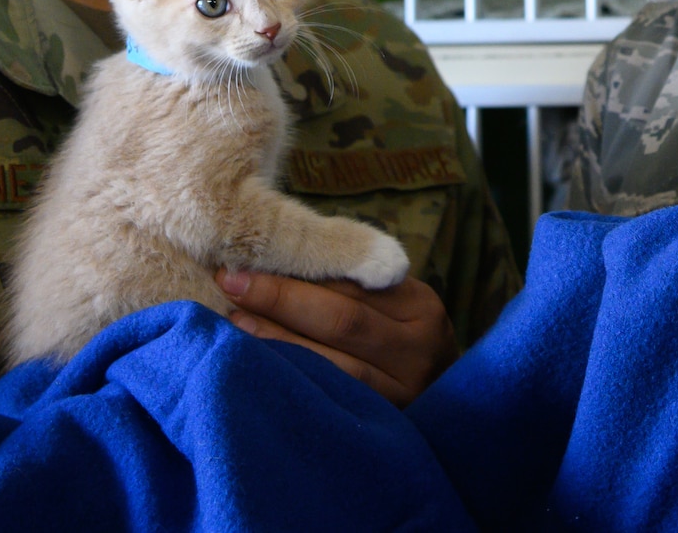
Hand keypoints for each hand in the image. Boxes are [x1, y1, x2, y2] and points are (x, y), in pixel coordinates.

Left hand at [217, 268, 458, 405]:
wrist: (448, 409)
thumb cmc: (398, 340)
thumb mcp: (390, 304)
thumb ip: (349, 282)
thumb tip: (275, 255)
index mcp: (420, 306)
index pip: (353, 283)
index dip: (297, 270)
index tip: (247, 259)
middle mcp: (419, 347)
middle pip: (342, 320)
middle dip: (280, 299)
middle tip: (230, 282)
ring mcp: (404, 391)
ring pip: (333, 364)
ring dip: (277, 341)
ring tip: (233, 323)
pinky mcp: (385, 423)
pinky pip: (331, 398)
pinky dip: (291, 379)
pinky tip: (256, 367)